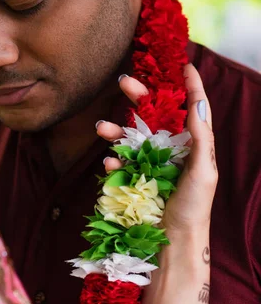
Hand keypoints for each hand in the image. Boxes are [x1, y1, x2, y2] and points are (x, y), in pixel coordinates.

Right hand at [97, 64, 216, 233]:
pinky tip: (109, 162)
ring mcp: (150, 159)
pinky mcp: (134, 174)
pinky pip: (120, 160)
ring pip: (130, 133)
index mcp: (193, 142)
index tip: (183, 64)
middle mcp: (171, 146)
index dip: (188, 85)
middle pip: (153, 112)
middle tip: (122, 81)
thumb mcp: (203, 171)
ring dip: (114, 128)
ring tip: (99, 128)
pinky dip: (112, 158)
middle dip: (137, 96)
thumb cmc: (194, 207)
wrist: (174, 239)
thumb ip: (199, 138)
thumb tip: (197, 104)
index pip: (192, 107)